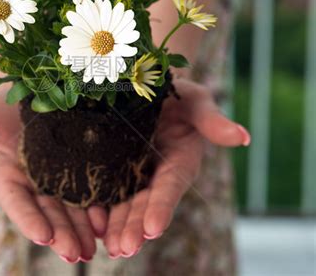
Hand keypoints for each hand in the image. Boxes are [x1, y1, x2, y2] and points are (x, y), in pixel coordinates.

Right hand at [0, 87, 107, 263]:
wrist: (26, 91)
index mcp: (7, 177)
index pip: (17, 203)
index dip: (29, 220)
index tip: (42, 236)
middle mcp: (33, 182)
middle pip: (48, 212)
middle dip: (61, 233)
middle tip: (76, 254)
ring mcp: (57, 176)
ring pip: (70, 207)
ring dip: (81, 228)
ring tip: (94, 246)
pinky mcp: (78, 166)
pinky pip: (88, 189)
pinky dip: (96, 206)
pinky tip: (107, 220)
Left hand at [102, 78, 249, 257]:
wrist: (146, 83)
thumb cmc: (177, 94)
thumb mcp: (195, 101)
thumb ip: (213, 121)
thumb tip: (244, 137)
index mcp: (179, 162)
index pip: (170, 187)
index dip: (162, 207)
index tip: (153, 229)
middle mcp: (155, 173)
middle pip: (144, 203)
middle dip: (135, 226)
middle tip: (122, 248)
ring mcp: (131, 173)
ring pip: (123, 203)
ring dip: (116, 226)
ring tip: (108, 247)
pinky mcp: (111, 168)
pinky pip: (103, 190)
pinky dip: (98, 208)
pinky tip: (88, 224)